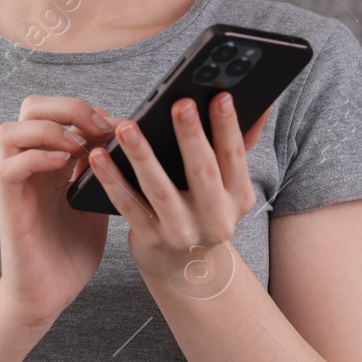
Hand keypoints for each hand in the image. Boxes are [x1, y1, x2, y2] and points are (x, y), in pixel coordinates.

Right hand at [0, 96, 118, 327]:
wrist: (49, 296)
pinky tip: (63, 165)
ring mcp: (17, 184)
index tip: (117, 125)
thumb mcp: (97, 203)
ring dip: (47, 128)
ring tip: (77, 145)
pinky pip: (9, 167)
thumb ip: (104, 172)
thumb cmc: (72, 252)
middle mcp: (30, 166)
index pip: (57, 111)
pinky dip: (36, 157)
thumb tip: (129, 141)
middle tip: (96, 126)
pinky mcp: (8, 206)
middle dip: (66, 106)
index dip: (86, 108)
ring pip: (10, 131)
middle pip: (31, 108)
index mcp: (52, 161)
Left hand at [87, 93, 271, 272]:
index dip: (228, 127)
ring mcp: (181, 231)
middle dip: (191, 136)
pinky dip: (111, 180)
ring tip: (126, 127)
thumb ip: (241, 144)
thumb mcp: (228, 184)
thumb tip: (263, 103)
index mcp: (238, 197)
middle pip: (202, 172)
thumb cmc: (204, 206)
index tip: (221, 96)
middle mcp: (214, 218)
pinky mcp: (150, 238)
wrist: (185, 265)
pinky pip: (128, 205)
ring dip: (142, 155)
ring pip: (159, 189)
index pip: (234, 156)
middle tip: (179, 104)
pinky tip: (98, 156)